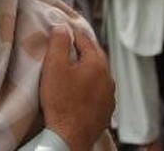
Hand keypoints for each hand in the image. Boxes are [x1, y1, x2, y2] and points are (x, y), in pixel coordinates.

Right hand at [40, 25, 114, 149]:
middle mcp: (108, 77)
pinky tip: (83, 88)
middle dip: (84, 48)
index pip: (85, 39)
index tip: (64, 29)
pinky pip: (101, 90)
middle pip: (96, 55)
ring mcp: (109, 95)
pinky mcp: (107, 110)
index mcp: (97, 63)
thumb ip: (59, 43)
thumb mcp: (54, 67)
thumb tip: (63, 27)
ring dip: (89, 67)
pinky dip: (92, 84)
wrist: (70, 136)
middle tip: (70, 44)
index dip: (73, 32)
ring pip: (100, 73)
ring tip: (75, 67)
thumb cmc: (60, 101)